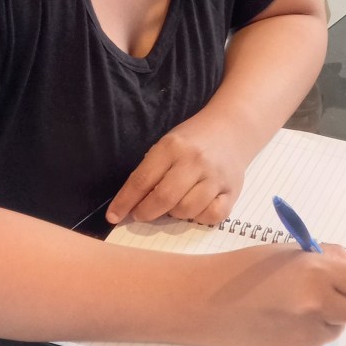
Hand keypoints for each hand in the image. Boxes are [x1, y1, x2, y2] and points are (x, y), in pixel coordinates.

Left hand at [107, 114, 246, 225]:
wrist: (231, 128)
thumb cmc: (192, 139)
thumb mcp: (167, 144)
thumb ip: (151, 170)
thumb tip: (130, 203)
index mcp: (172, 146)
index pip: (142, 179)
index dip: (125, 201)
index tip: (113, 216)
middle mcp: (194, 161)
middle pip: (164, 198)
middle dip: (146, 212)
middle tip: (141, 214)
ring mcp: (215, 177)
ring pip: (187, 210)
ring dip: (174, 214)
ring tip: (173, 205)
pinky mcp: (233, 191)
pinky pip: (212, 216)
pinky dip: (200, 218)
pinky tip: (196, 208)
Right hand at [203, 243, 345, 345]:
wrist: (209, 302)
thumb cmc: (246, 268)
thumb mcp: (287, 251)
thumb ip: (325, 257)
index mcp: (316, 272)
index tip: (343, 278)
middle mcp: (318, 305)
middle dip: (339, 300)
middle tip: (314, 292)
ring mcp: (308, 334)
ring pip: (335, 328)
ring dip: (321, 318)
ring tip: (288, 307)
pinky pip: (315, 344)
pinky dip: (304, 334)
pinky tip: (278, 324)